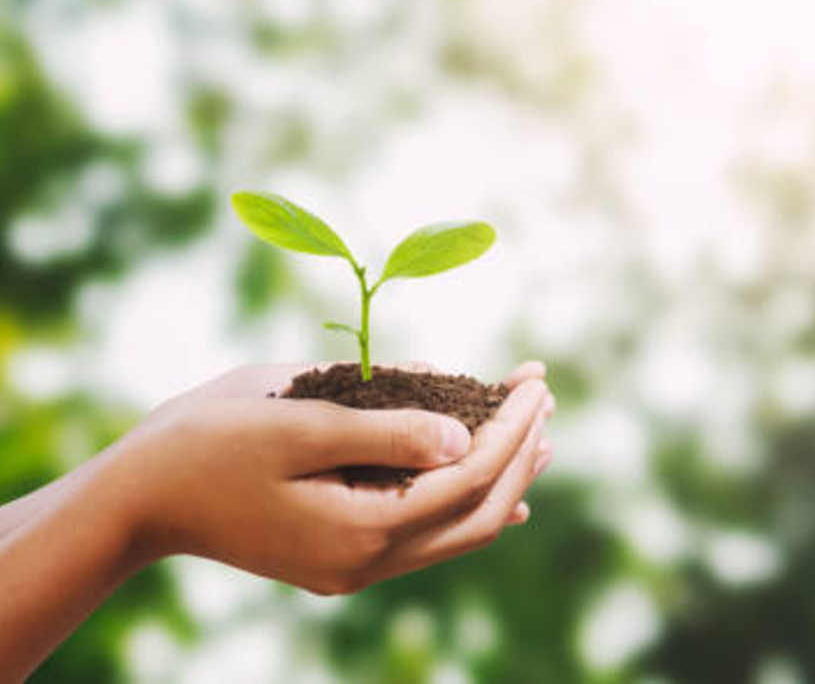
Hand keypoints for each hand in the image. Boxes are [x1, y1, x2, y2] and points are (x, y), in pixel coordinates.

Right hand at [108, 361, 554, 594]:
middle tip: (543, 394)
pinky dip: (468, 504)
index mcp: (361, 528)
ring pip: (458, 530)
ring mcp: (355, 567)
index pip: (469, 477)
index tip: (536, 381)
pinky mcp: (341, 556)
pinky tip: (497, 488)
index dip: (512, 428)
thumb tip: (465, 437)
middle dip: (520, 450)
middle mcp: (368, 561)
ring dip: (504, 478)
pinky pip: (427, 536)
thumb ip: (385, 431)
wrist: (138, 500)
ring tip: (539, 434)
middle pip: (477, 511)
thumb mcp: (295, 423)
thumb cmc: (207, 445)